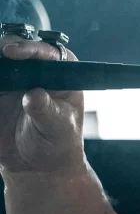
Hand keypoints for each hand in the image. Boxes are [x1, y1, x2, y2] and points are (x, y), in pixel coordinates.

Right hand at [0, 37, 84, 173]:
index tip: (11, 51)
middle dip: (1, 48)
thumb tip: (35, 95)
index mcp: (60, 74)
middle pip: (14, 49)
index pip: (47, 52)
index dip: (29, 48)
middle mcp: (35, 72)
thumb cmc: (57, 142)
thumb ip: (46, 111)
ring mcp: (12, 82)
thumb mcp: (57, 128)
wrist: (37, 165)